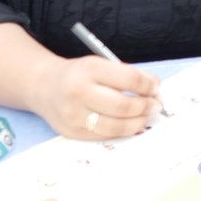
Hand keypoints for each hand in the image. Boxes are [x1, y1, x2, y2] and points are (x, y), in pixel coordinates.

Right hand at [28, 55, 161, 138]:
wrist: (44, 86)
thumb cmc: (80, 74)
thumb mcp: (101, 64)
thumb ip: (128, 74)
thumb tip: (155, 87)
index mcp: (90, 69)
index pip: (128, 79)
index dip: (148, 86)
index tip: (156, 88)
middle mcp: (79, 92)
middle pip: (122, 106)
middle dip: (145, 106)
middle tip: (155, 105)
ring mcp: (73, 115)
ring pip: (114, 126)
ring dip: (137, 122)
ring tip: (146, 116)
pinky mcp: (71, 131)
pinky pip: (103, 135)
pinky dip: (122, 130)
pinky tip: (129, 123)